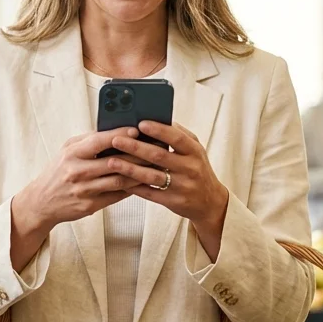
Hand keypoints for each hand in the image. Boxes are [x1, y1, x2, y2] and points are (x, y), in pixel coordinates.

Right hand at [12, 127, 144, 233]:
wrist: (41, 201)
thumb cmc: (58, 171)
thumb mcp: (67, 150)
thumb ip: (88, 140)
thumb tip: (115, 130)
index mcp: (72, 154)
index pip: (98, 141)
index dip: (119, 135)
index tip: (137, 130)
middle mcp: (77, 172)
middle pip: (114, 162)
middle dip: (138, 155)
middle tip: (155, 149)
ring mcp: (84, 190)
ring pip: (119, 181)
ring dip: (139, 174)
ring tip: (154, 166)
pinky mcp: (90, 205)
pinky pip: (116, 195)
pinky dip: (131, 188)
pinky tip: (142, 182)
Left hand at [106, 122, 229, 235]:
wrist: (210, 201)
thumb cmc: (197, 169)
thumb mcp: (195, 150)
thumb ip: (179, 135)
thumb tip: (159, 119)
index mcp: (194, 151)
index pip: (176, 138)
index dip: (158, 130)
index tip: (140, 123)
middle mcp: (189, 168)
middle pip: (159, 156)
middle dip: (135, 147)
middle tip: (116, 140)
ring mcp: (181, 186)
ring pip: (152, 176)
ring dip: (130, 168)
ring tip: (112, 161)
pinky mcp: (173, 201)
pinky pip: (150, 193)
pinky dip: (134, 187)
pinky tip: (120, 180)